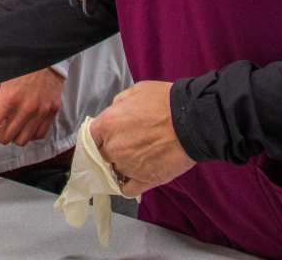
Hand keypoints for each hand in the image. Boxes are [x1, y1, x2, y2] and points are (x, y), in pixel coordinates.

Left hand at [0, 67, 64, 163]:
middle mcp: (25, 108)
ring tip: (12, 121)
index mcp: (7, 98)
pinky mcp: (52, 112)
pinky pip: (38, 136)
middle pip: (4, 138)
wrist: (46, 55)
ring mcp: (40, 111)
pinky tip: (26, 122)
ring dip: (13, 135)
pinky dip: (29, 134)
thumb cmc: (19, 66)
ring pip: (21, 141)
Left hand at [88, 81, 194, 196]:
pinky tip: (134, 177)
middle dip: (109, 152)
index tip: (101, 140)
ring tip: (136, 159)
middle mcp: (113, 148)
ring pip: (114, 172)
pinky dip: (128, 185)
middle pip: (101, 156)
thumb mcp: (134, 92)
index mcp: (107, 125)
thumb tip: (114, 113)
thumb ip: (118, 105)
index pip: (88, 138)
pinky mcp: (145, 180)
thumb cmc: (164, 102)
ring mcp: (128, 167)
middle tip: (124, 146)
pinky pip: (127, 189)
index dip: (95, 139)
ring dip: (121, 167)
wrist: (192, 121)